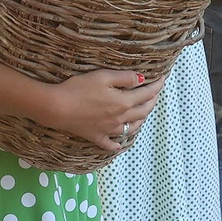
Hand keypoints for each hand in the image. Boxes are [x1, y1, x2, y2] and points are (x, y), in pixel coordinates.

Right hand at [43, 70, 162, 151]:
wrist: (57, 108)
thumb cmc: (79, 88)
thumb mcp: (103, 76)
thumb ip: (125, 78)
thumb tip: (142, 79)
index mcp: (123, 102)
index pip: (146, 94)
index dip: (157, 85)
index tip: (163, 78)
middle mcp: (120, 118)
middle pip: (142, 111)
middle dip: (152, 101)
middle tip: (155, 93)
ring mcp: (109, 129)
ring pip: (131, 128)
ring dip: (141, 120)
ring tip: (143, 114)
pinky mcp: (96, 136)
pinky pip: (111, 144)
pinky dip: (117, 144)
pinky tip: (119, 143)